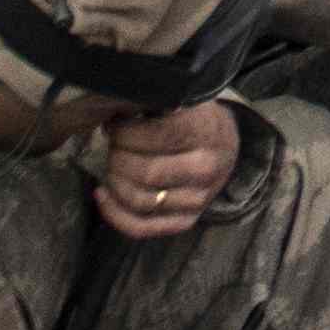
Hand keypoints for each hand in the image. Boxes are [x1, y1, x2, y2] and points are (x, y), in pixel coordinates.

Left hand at [90, 100, 239, 239]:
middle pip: (147, 172)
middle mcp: (206, 169)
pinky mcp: (186, 221)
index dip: (127, 132)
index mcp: (208, 132)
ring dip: (114, 181)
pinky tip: (102, 194)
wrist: (227, 148)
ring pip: (141, 200)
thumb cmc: (198, 120)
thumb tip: (114, 105)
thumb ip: (158, 103)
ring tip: (110, 164)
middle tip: (112, 144)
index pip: (160, 136)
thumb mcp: (188, 101)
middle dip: (118, 157)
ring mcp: (197, 199)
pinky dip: (114, 213)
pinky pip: (142, 227)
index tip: (115, 124)